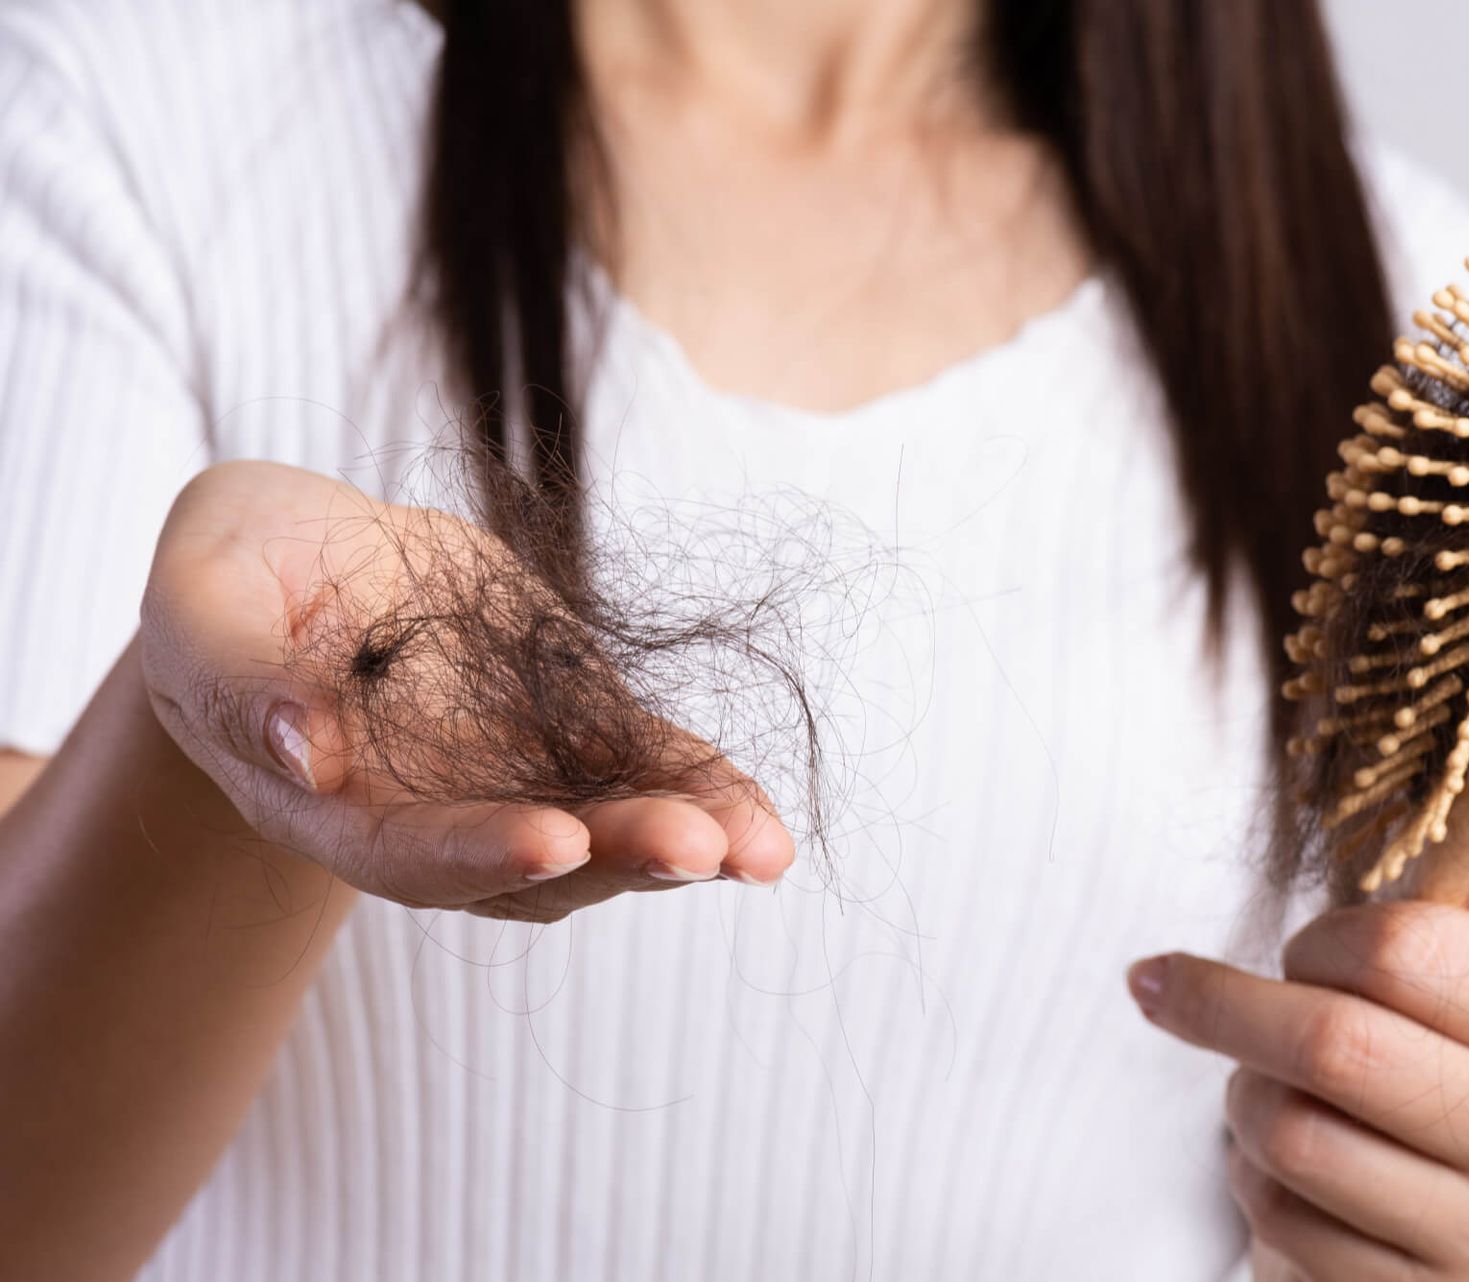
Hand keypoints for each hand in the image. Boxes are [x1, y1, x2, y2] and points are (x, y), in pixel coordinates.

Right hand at [140, 461, 794, 920]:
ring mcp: (514, 778)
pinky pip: (648, 769)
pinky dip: (708, 791)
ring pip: (607, 833)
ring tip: (759, 848)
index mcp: (328, 801)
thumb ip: (234, 676)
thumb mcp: (202, 598)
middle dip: (616, 857)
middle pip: (530, 865)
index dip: (478, 852)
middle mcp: (432, 815)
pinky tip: (765, 822)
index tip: (556, 839)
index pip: (406, 850)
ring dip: (685, 843)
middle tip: (698, 847)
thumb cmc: (233, 576)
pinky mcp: (573, 729)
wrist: (304, 562)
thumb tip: (297, 753)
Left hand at [1127, 737, 1468, 1279]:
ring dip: (1239, 1106)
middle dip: (1225, 1011)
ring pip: (1287, 1138)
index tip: (1300, 945)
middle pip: (1331, 1048)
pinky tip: (1286, 1178)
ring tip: (1260, 1091)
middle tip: (1172, 989)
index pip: (1406, 951)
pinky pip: (1278, 1231)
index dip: (1318, 941)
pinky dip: (1251, 1192)